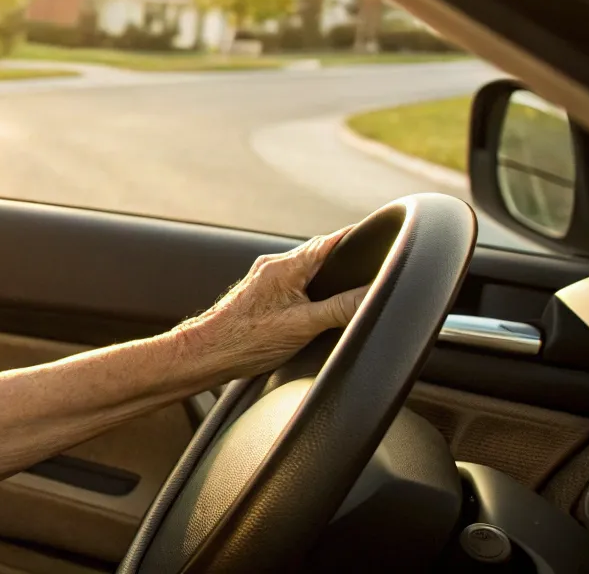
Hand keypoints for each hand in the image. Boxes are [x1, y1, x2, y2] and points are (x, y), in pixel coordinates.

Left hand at [173, 229, 368, 383]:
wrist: (206, 354)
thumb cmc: (246, 340)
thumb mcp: (304, 325)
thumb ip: (341, 308)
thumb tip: (376, 294)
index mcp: (285, 266)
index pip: (331, 241)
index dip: (358, 238)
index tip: (382, 236)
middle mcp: (274, 266)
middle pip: (321, 254)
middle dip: (347, 260)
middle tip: (374, 265)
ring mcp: (266, 280)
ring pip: (307, 270)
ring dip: (328, 275)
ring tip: (350, 286)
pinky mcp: (261, 295)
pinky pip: (295, 283)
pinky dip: (312, 288)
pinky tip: (319, 305)